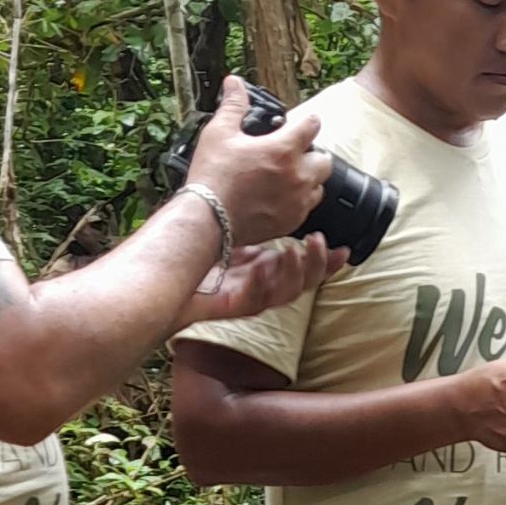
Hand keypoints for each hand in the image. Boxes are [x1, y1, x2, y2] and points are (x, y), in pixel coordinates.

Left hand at [172, 233, 347, 330]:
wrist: (162, 279)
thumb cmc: (194, 257)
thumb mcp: (232, 234)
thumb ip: (257, 222)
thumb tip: (279, 198)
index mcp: (266, 270)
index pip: (307, 269)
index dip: (327, 262)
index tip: (343, 251)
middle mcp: (263, 286)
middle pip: (304, 284)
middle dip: (317, 264)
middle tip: (317, 241)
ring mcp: (249, 298)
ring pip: (286, 294)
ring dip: (295, 273)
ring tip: (293, 251)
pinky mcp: (232, 306)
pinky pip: (254, 301)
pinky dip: (260, 284)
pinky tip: (259, 267)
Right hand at [187, 75, 332, 246]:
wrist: (208, 218)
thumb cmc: (212, 176)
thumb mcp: (219, 134)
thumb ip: (233, 106)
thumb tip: (234, 83)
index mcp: (284, 150)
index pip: (312, 126)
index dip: (308, 121)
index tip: (304, 122)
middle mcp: (298, 175)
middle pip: (324, 160)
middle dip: (312, 154)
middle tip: (294, 153)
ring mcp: (298, 200)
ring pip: (319, 185)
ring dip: (308, 178)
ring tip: (288, 175)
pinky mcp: (293, 220)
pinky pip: (307, 207)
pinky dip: (300, 199)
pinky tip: (282, 196)